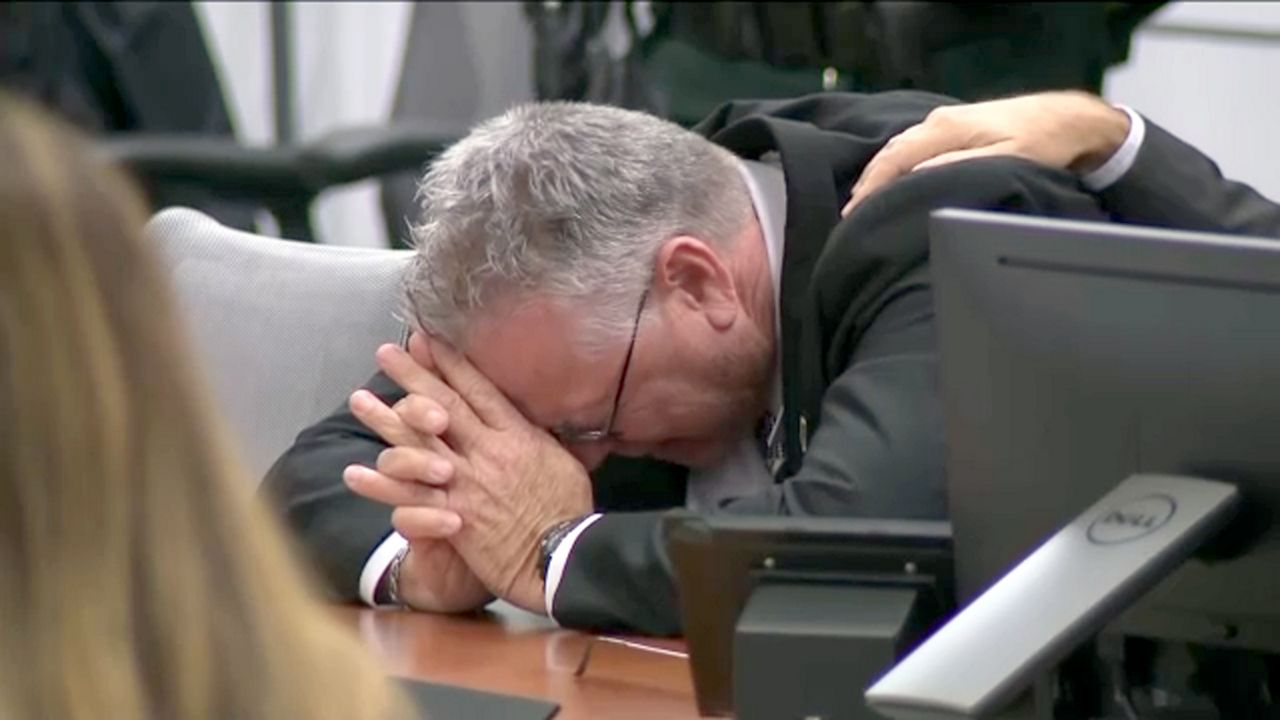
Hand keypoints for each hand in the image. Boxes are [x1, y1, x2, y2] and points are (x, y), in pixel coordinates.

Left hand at [349, 334, 594, 613]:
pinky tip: (354, 472)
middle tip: (387, 351)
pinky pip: (408, 496)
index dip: (451, 364)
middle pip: (443, 404)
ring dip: (385, 420)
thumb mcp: (565, 463)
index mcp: (517, 435)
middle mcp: (488, 451)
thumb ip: (541, 441)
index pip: (479, 390)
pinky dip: (380, 484)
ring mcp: (467, 483)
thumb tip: (533, 425)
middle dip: (413, 375)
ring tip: (359, 399)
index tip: (428, 341)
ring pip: (417, 444)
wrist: (563, 558)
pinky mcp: (454, 516)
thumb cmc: (569, 512)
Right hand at [843, 91, 1131, 214]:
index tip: (854, 213)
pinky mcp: (955, 129)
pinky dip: (896, 168)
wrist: (1070, 120)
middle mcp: (939, 122)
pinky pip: (913, 148)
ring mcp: (946, 123)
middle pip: (890, 153)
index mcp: (946, 129)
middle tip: (849, 217)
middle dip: (867, 184)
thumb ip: (959, 166)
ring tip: (864, 205)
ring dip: (880, 176)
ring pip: (899, 150)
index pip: (894, 158)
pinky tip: (893, 185)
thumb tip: (919, 175)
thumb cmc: (1043, 143)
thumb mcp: (1005, 158)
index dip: (871, 187)